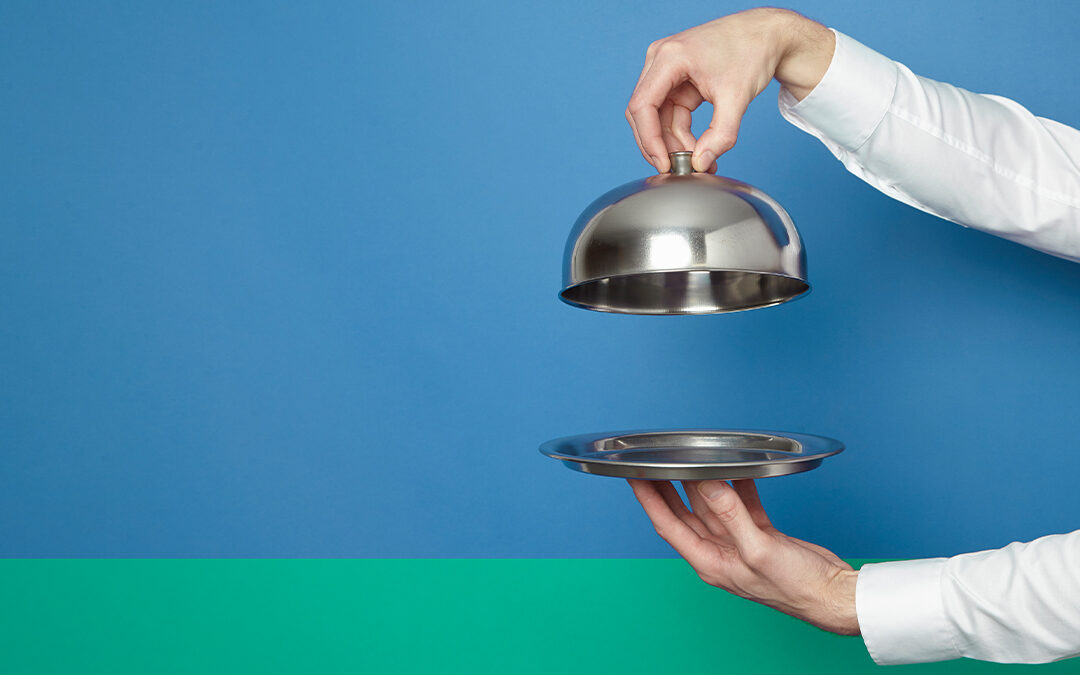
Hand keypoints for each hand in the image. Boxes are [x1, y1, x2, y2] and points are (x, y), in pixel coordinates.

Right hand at [625, 8, 834, 172]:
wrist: (768, 35)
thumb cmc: (752, 52)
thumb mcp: (737, 97)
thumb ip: (721, 135)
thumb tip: (702, 164)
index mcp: (670, 57)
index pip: (643, 105)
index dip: (649, 140)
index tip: (663, 164)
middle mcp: (661, 60)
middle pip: (644, 113)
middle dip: (659, 144)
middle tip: (679, 169)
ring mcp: (667, 69)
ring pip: (656, 117)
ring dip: (672, 143)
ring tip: (697, 162)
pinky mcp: (677, 80)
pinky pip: (670, 114)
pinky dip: (681, 134)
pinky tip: (698, 148)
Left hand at [628, 478, 858, 634]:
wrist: (833, 595)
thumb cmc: (796, 587)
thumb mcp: (758, 549)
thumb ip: (730, 514)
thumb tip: (706, 485)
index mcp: (710, 561)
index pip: (668, 524)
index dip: (649, 499)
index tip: (635, 477)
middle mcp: (719, 552)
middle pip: (685, 514)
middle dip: (666, 488)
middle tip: (653, 462)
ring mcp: (739, 543)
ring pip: (712, 506)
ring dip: (701, 483)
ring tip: (687, 459)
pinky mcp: (760, 535)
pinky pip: (741, 505)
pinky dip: (736, 487)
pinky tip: (734, 470)